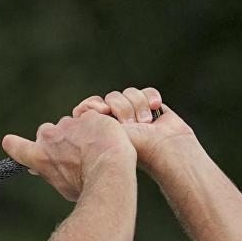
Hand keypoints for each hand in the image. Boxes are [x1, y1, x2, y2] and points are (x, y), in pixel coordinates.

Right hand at [1, 109, 134, 201]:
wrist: (109, 171)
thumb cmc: (88, 186)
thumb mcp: (64, 187)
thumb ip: (53, 174)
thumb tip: (39, 171)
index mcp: (39, 157)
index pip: (16, 147)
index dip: (14, 144)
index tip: (9, 141)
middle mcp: (48, 137)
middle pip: (49, 133)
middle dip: (61, 139)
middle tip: (78, 154)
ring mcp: (68, 124)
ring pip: (73, 124)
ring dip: (83, 132)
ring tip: (98, 149)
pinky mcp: (87, 116)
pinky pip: (92, 116)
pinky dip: (101, 125)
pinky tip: (109, 138)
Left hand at [73, 87, 196, 171]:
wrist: (163, 148)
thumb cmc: (133, 147)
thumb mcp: (103, 138)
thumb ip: (86, 127)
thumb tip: (78, 113)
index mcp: (100, 129)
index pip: (90, 107)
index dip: (95, 104)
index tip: (104, 110)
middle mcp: (116, 120)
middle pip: (112, 97)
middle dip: (123, 110)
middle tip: (130, 125)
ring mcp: (134, 113)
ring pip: (130, 93)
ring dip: (139, 107)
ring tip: (145, 124)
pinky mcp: (150, 106)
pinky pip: (147, 91)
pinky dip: (151, 99)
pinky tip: (155, 111)